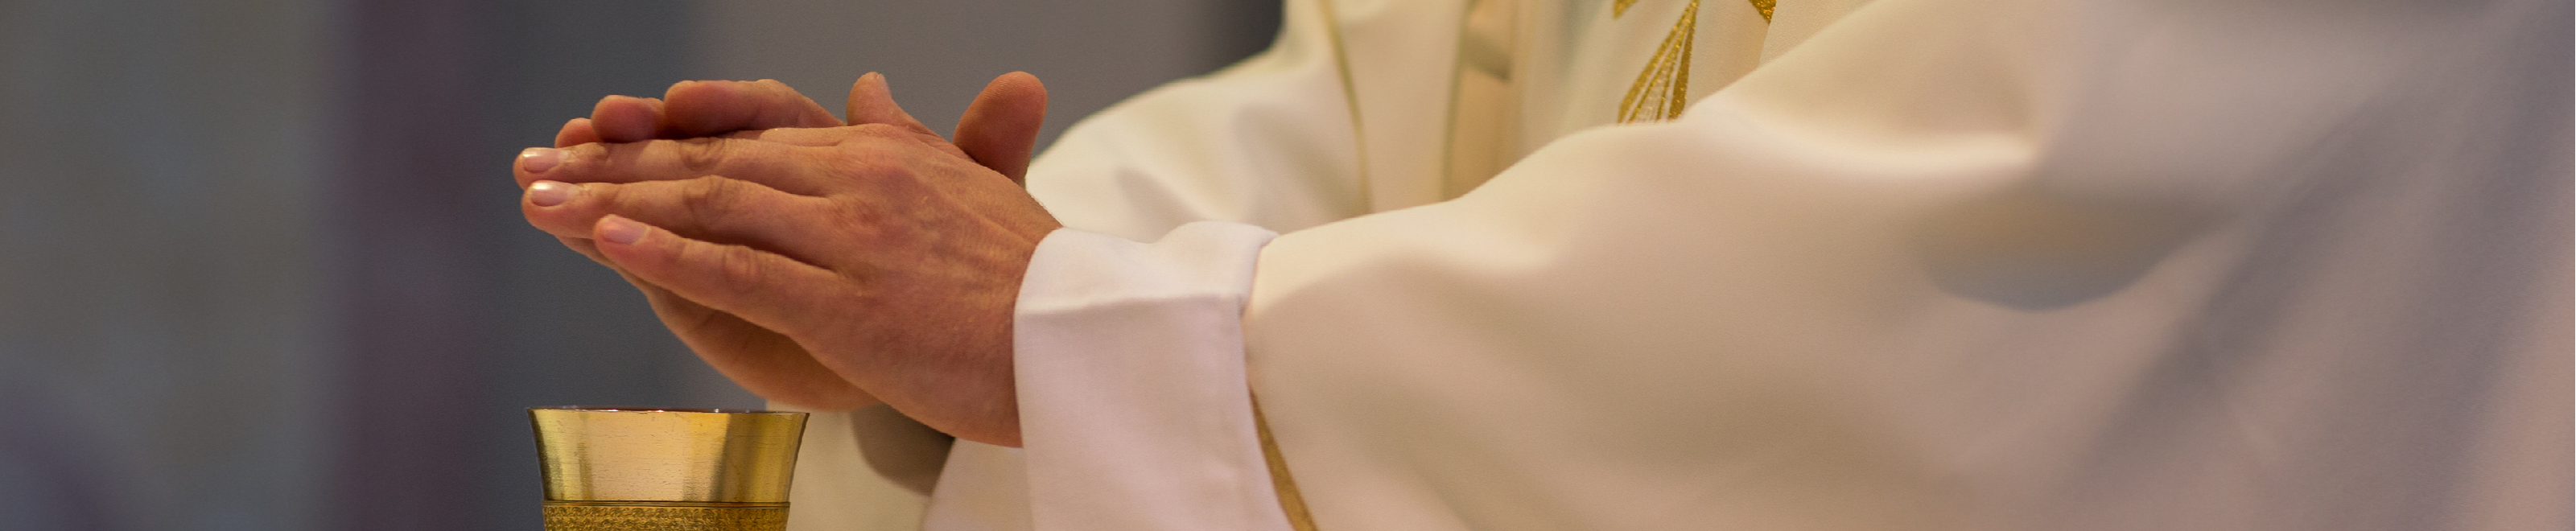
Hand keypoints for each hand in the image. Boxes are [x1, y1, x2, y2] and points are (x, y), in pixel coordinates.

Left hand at [519, 73, 1048, 414]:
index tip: (594, 146)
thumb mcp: (973, 189)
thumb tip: (864, 89)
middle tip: (534, 166)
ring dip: (613, 204)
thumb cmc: (1036, 280)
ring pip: (711, 206)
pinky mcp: (847, 300)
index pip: (750, 138)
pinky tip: (606, 239)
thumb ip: (913, 138)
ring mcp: (850, 238)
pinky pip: (739, 268)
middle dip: (612, 167)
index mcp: (882, 156)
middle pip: (713, 163)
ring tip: (539, 200)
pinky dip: (666, 252)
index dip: (665, 142)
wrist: (1088, 339)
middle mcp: (857, 181)